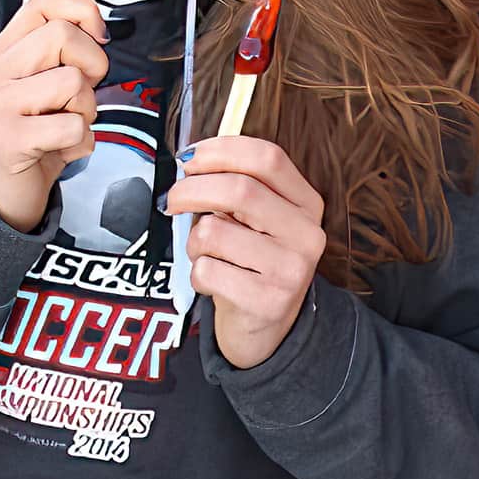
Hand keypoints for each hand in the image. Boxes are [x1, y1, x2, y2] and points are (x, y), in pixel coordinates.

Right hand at [0, 0, 108, 231]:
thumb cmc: (30, 135)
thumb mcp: (38, 84)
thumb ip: (59, 53)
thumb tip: (98, 26)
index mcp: (2, 51)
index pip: (42, 1)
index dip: (82, 8)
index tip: (97, 34)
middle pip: (62, 35)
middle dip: (92, 64)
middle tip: (83, 92)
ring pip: (72, 81)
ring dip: (86, 109)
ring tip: (68, 124)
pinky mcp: (9, 140)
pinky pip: (72, 125)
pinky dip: (81, 141)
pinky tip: (64, 149)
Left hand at [167, 136, 326, 368]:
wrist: (268, 328)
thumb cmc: (250, 261)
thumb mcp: (255, 220)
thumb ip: (233, 187)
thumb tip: (189, 160)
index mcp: (306, 203)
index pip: (267, 157)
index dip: (221, 150)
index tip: (189, 158)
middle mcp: (307, 234)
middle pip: (238, 189)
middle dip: (190, 190)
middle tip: (171, 200)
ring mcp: (291, 270)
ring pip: (215, 232)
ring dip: (194, 241)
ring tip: (205, 254)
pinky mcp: (268, 302)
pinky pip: (207, 271)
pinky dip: (196, 274)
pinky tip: (212, 281)